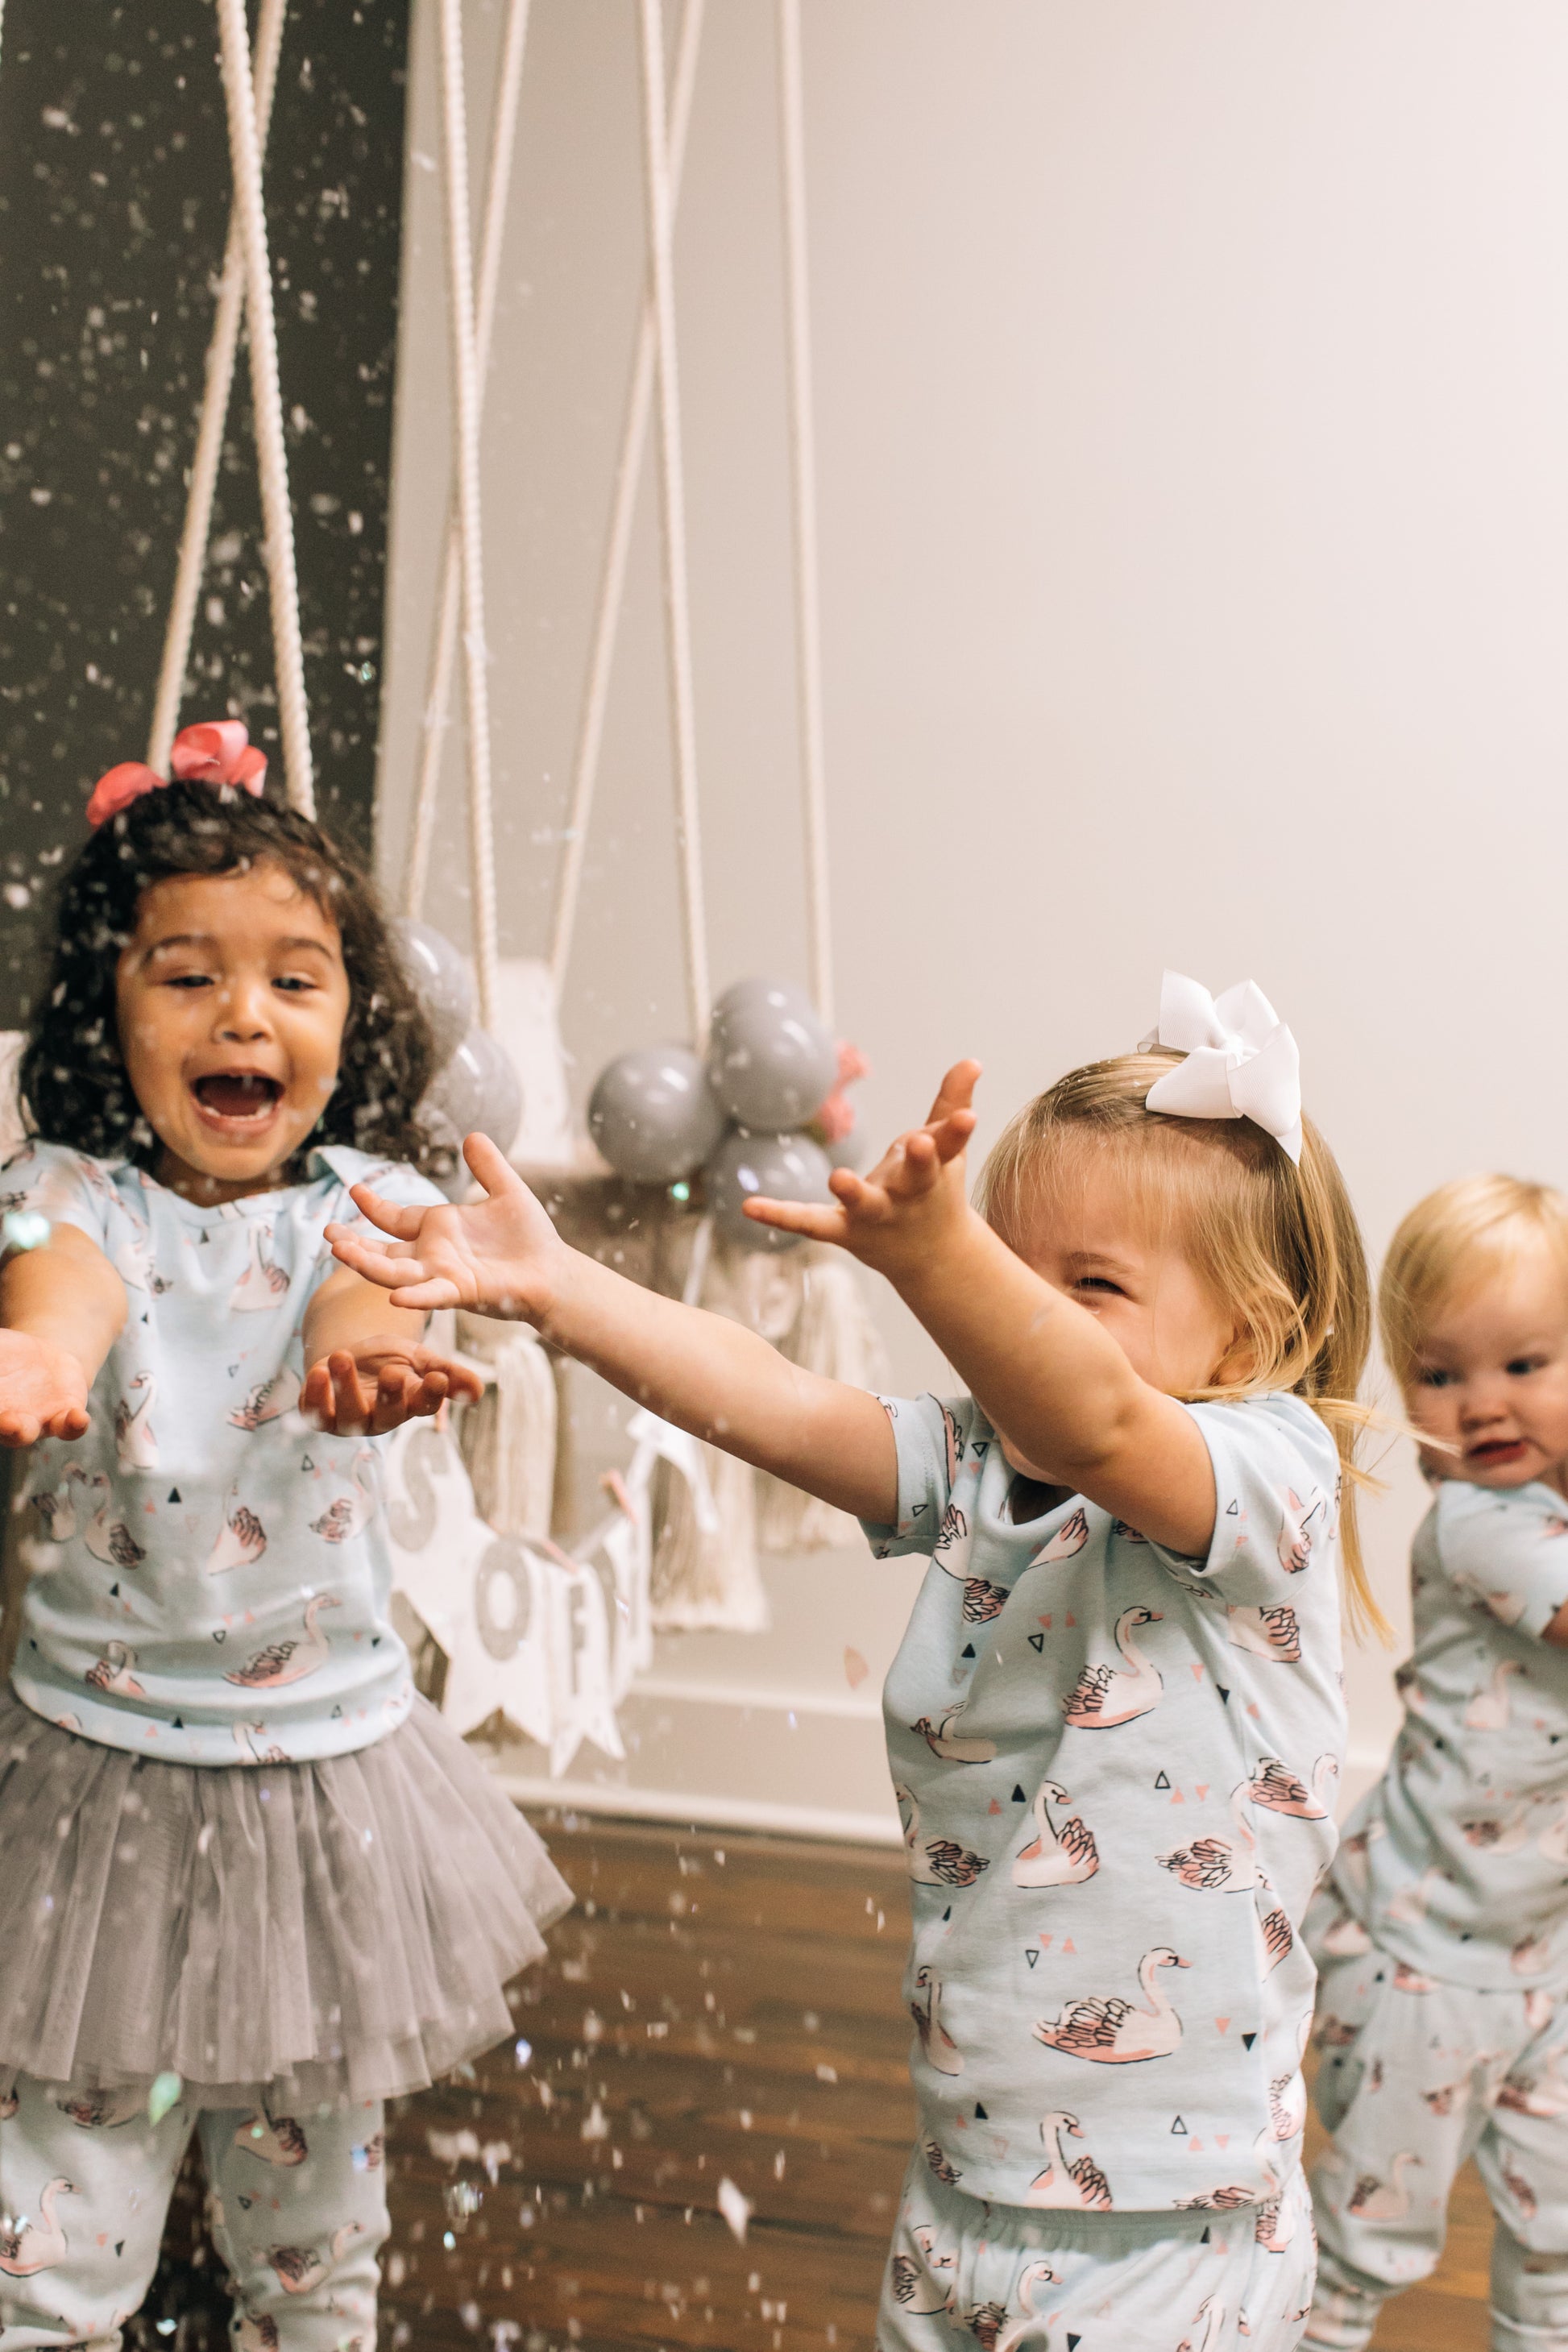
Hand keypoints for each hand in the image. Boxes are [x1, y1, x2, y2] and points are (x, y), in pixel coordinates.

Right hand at [0, 1328, 90, 1446]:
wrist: (42, 1360)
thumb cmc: (4, 1356)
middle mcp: (2, 1420)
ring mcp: (33, 1421)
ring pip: (24, 1433)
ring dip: (20, 1431)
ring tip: (18, 1424)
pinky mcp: (64, 1415)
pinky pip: (69, 1427)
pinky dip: (74, 1425)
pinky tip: (79, 1418)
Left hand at [300, 1338, 482, 1434]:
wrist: (351, 1356)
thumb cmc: (391, 1360)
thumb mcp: (420, 1360)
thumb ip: (447, 1373)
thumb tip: (479, 1390)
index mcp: (409, 1405)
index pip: (424, 1405)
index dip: (432, 1395)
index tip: (437, 1377)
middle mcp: (380, 1418)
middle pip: (388, 1415)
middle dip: (390, 1396)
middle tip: (393, 1372)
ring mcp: (349, 1420)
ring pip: (349, 1415)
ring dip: (346, 1388)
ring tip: (342, 1356)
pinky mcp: (319, 1414)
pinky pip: (315, 1412)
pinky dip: (313, 1394)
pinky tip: (316, 1371)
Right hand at [324, 1134, 564, 1320]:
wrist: (554, 1270)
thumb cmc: (530, 1237)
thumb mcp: (507, 1191)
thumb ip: (488, 1166)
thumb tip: (472, 1136)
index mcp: (438, 1229)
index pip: (396, 1219)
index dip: (374, 1207)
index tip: (354, 1190)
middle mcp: (432, 1254)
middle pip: (383, 1251)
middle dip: (353, 1244)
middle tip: (326, 1231)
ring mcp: (443, 1275)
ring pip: (396, 1273)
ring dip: (367, 1265)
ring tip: (339, 1250)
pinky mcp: (461, 1292)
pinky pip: (433, 1295)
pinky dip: (415, 1296)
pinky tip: (395, 1297)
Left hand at [744, 1060, 981, 1282]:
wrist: (931, 1258)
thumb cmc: (933, 1190)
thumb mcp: (946, 1151)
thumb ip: (951, 1106)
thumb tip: (972, 1060)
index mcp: (935, 1171)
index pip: (949, 1146)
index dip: (957, 1130)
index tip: (968, 1117)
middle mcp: (909, 1195)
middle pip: (916, 1176)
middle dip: (918, 1160)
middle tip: (916, 1140)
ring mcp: (876, 1215)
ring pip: (864, 1203)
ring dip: (853, 1191)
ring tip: (838, 1177)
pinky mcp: (844, 1230)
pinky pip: (811, 1222)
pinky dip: (781, 1215)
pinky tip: (748, 1205)